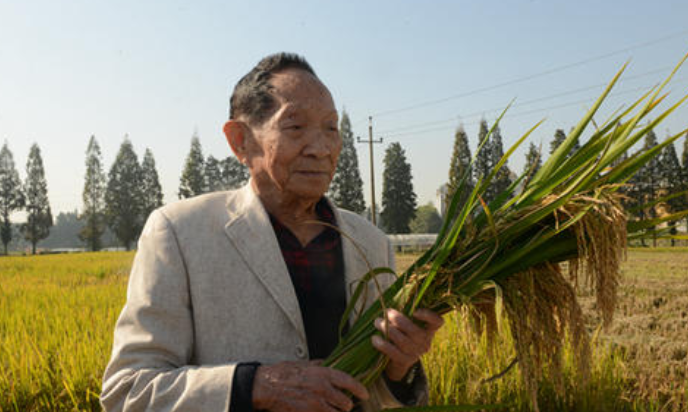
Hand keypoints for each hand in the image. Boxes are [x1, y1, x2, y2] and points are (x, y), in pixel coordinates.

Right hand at [252, 360, 368, 411]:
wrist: (266, 386)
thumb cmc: (284, 373)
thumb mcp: (304, 364)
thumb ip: (320, 365)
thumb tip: (332, 362)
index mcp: (323, 373)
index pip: (348, 381)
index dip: (359, 389)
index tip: (365, 394)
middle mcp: (322, 389)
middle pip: (345, 402)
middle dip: (346, 405)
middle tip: (344, 405)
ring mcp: (315, 404)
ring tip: (333, 410)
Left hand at [372, 308, 443, 381]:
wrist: (397, 360)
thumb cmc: (401, 333)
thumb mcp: (406, 323)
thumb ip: (405, 311)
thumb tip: (399, 293)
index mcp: (429, 329)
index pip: (437, 322)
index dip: (429, 316)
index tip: (415, 311)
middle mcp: (425, 342)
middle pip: (415, 331)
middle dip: (398, 319)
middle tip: (387, 312)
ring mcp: (416, 353)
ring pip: (402, 341)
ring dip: (387, 329)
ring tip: (377, 322)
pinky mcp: (404, 361)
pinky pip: (393, 352)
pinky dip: (382, 344)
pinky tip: (374, 338)